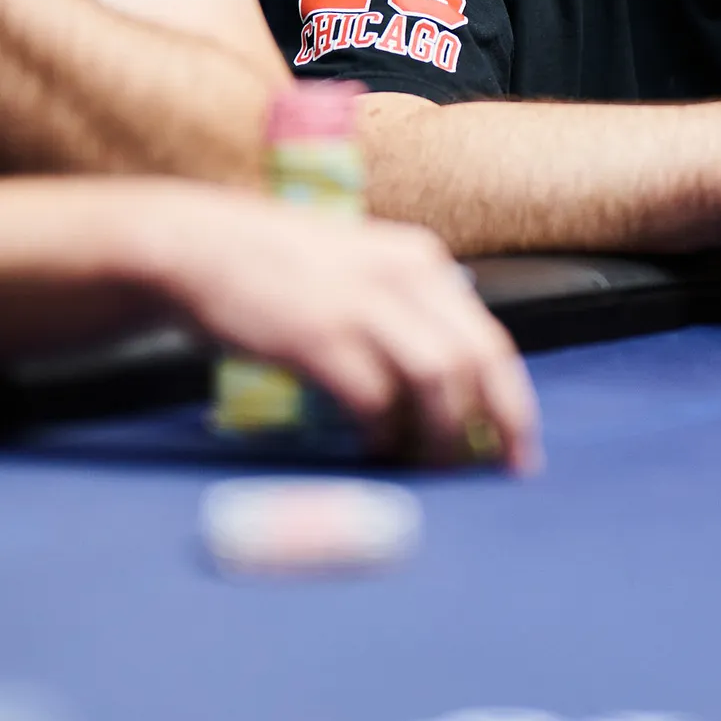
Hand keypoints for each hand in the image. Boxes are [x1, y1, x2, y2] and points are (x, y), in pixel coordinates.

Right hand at [148, 189, 538, 471]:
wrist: (201, 247)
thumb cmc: (280, 268)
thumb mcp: (363, 269)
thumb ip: (406, 311)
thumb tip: (447, 387)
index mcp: (421, 261)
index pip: (492, 340)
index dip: (513, 403)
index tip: (520, 451)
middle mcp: (404, 276)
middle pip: (477, 362)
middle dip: (495, 426)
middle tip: (489, 473)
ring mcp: (362, 303)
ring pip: (437, 380)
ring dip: (439, 434)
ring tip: (425, 465)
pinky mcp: (318, 334)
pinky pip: (373, 397)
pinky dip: (381, 432)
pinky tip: (372, 448)